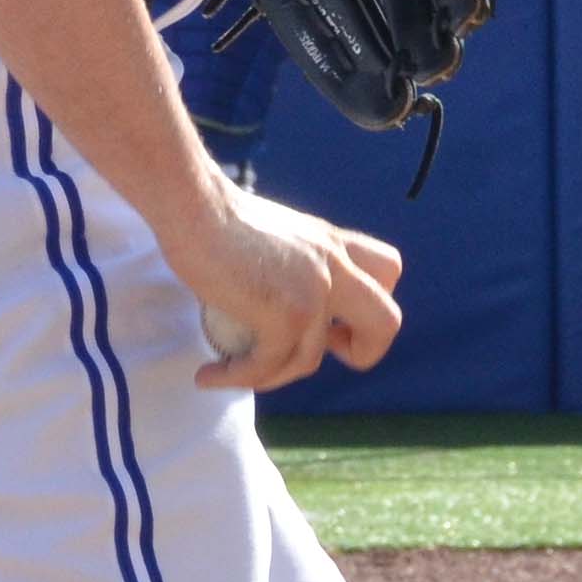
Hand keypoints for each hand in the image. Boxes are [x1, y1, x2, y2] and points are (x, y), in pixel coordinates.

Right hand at [162, 184, 403, 392]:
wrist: (193, 204)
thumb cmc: (213, 215)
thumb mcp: (273, 235)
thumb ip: (291, 263)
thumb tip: (271, 299)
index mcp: (332, 243)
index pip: (388, 270)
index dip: (368, 306)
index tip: (331, 322)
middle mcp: (334, 266)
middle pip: (386, 321)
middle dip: (365, 351)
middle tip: (322, 356)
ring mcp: (315, 290)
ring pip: (312, 360)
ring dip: (269, 376)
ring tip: (226, 372)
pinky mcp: (287, 313)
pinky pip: (268, 365)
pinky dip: (237, 378)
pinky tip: (208, 375)